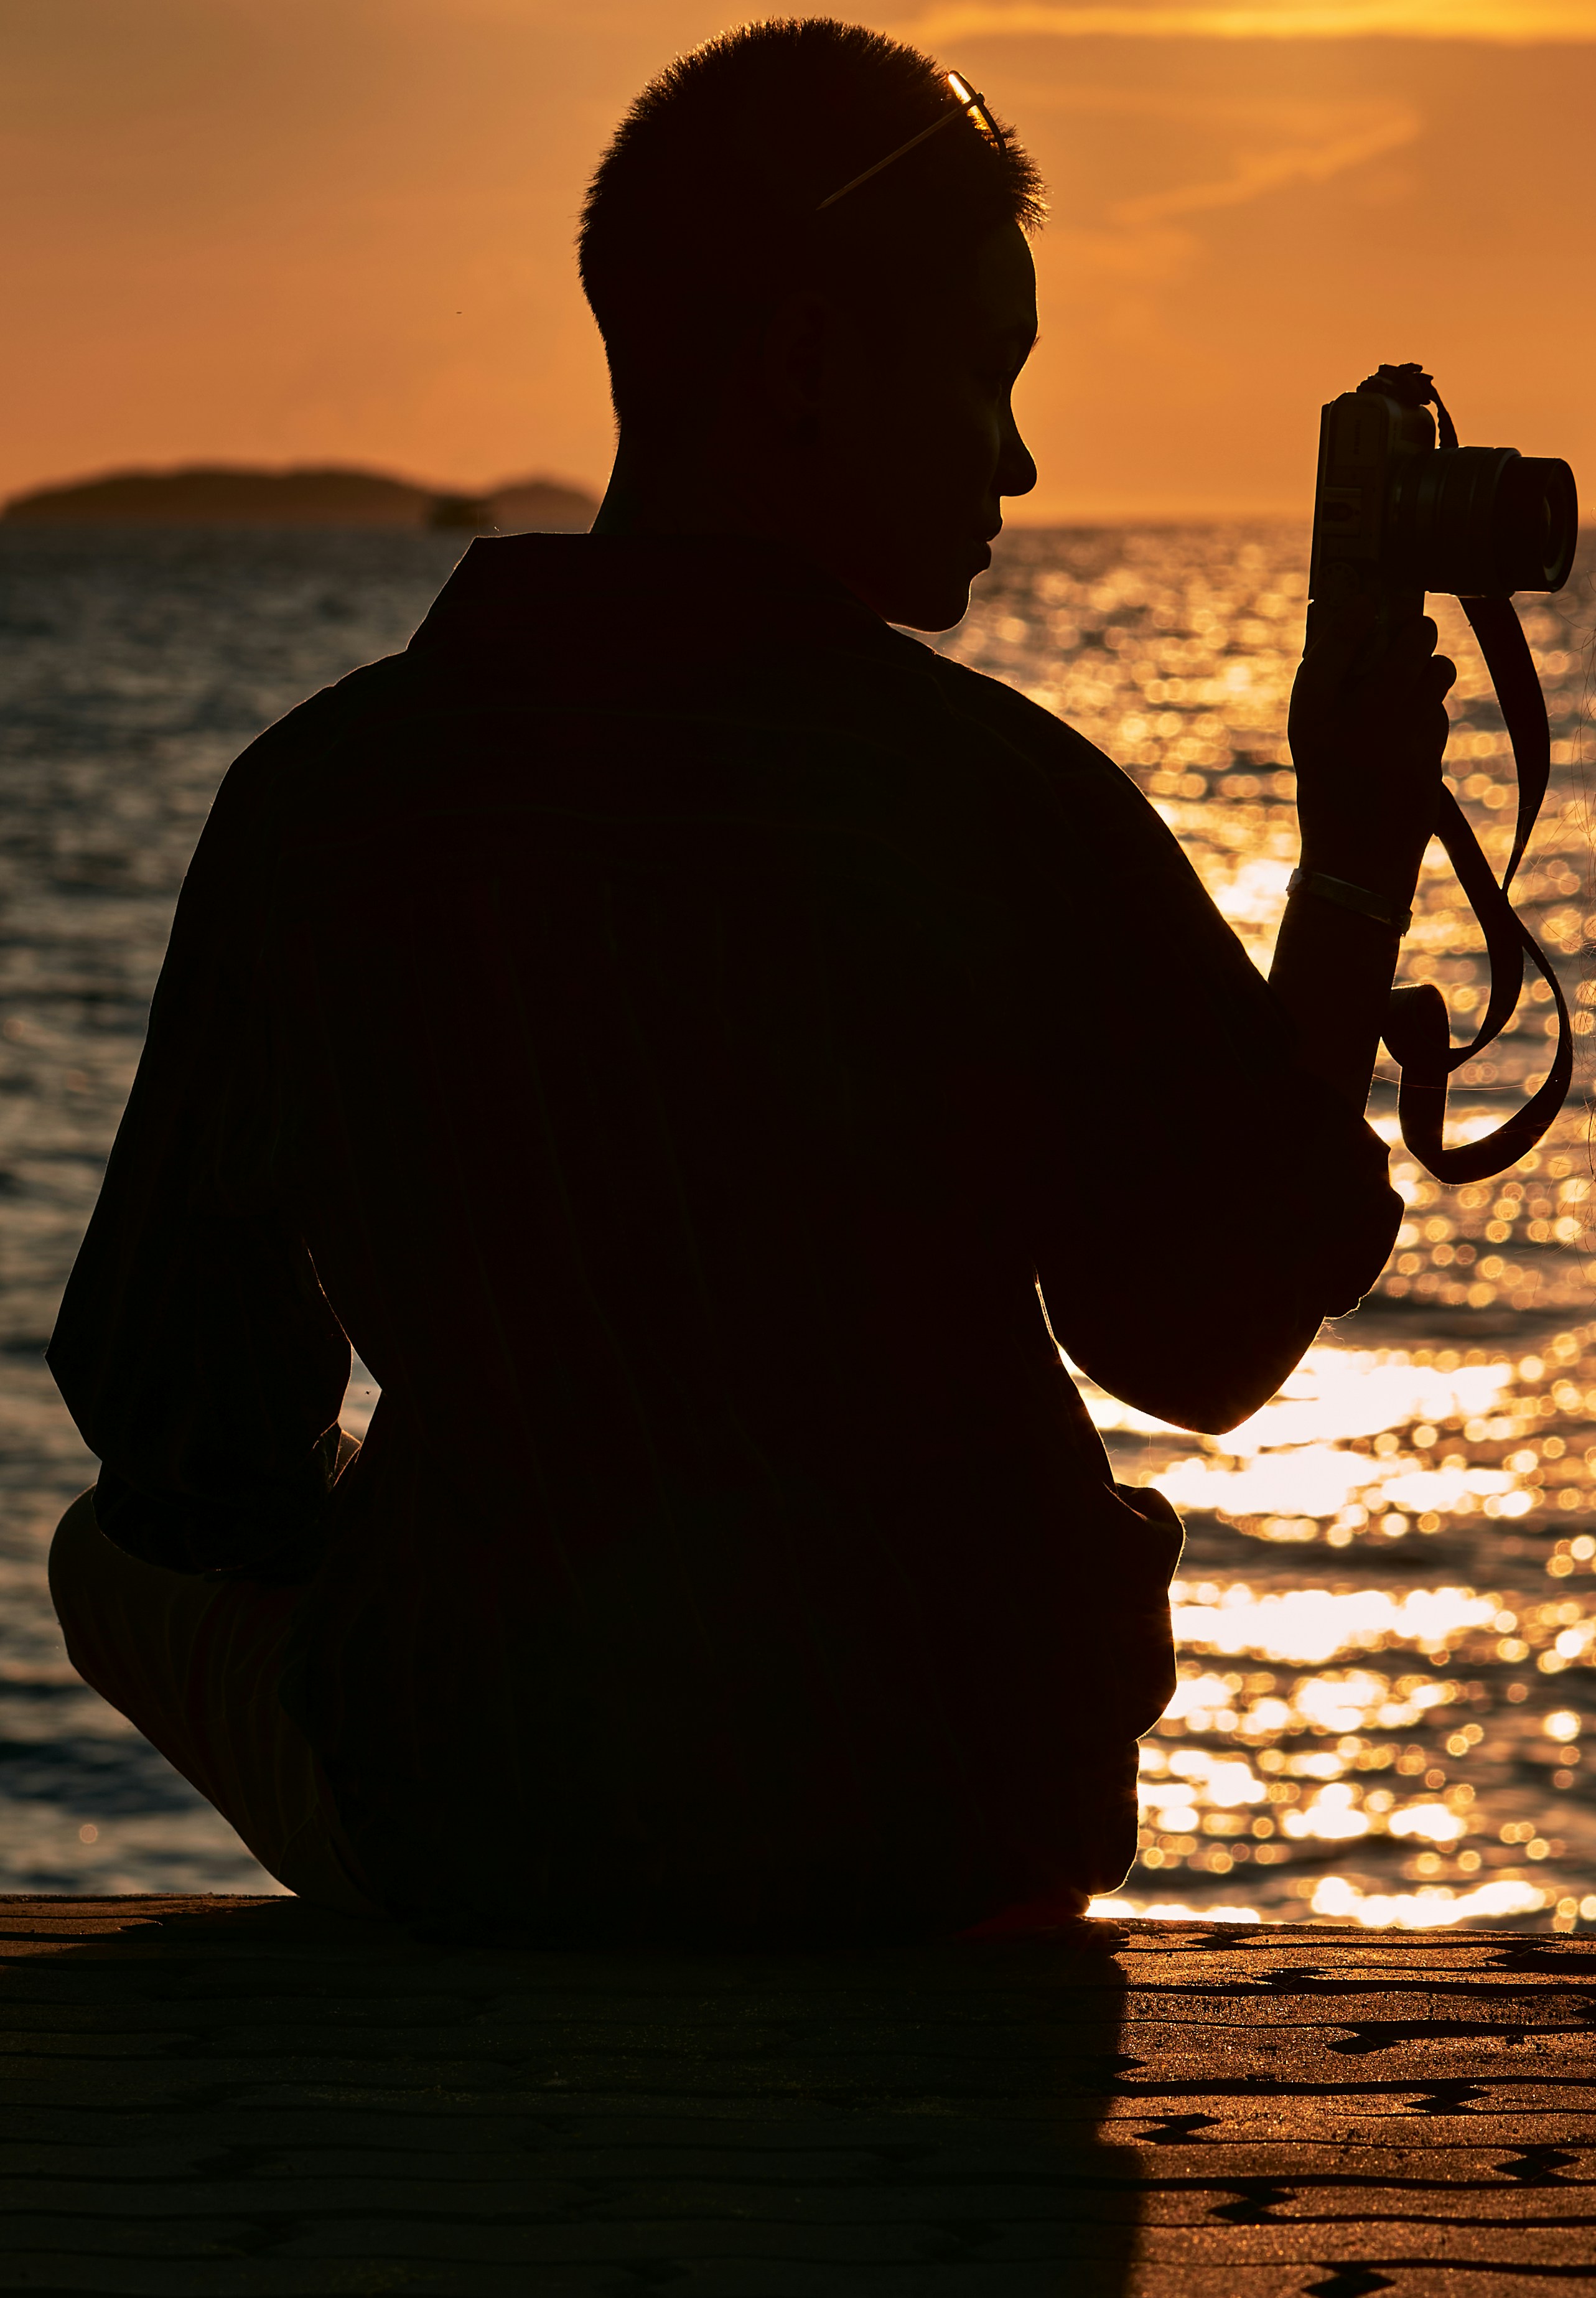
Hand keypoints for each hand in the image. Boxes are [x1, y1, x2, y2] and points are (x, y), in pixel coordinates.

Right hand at [1287, 586, 1455, 902]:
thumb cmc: (1327, 788)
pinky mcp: (1428, 759)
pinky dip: (1429, 718)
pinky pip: (1440, 715)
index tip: (1367, 598)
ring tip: (1411, 690)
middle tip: (1409, 634)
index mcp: (1310, 715)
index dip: (1357, 610)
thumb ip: (1329, 677)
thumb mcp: (1311, 735)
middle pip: (1411, 640)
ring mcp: (1396, 741)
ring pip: (1437, 673)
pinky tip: (1409, 740)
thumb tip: (1356, 613)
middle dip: (1416, 632)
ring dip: (1430, 672)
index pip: (1338, 639)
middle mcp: (1353, 722)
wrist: (1353, 862)